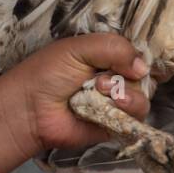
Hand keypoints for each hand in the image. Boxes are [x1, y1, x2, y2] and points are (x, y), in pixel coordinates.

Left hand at [6, 33, 151, 153]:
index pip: (136, 54)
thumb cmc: (48, 73)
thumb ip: (113, 48)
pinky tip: (113, 105)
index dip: (136, 57)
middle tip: (100, 79)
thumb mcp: (78, 49)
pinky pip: (137, 118)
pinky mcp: (116, 124)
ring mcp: (116, 103)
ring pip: (143, 96)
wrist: (30, 109)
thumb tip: (143, 67)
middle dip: (127, 75)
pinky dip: (129, 109)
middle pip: (143, 76)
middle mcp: (115, 79)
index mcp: (106, 57)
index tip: (127, 58)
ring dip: (127, 93)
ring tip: (101, 91)